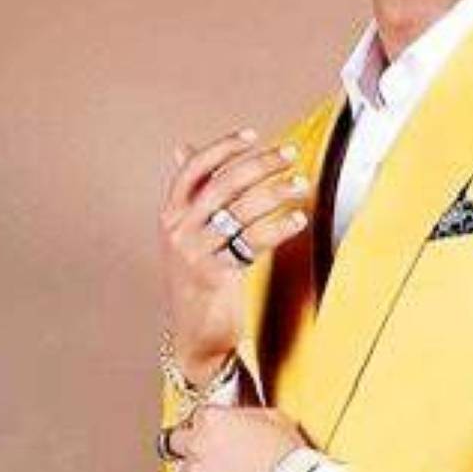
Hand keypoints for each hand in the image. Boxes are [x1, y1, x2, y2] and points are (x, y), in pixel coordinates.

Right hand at [158, 127, 311, 384]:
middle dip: (260, 164)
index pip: (193, 169)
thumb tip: (182, 148)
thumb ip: (192, 194)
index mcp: (171, 215)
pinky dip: (279, 227)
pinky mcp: (214, 275)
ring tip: (301, 185)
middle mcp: (177, 230)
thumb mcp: (188, 233)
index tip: (253, 136)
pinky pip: (253, 242)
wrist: (196, 335)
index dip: (222, 147)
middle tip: (290, 154)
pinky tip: (298, 219)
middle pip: (223, 184)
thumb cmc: (199, 277)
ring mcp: (193, 252)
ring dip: (277, 192)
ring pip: (241, 210)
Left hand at [169, 405, 309, 471]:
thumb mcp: (274, 419)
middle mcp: (196, 446)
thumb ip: (247, 415)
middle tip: (212, 452)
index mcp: (213, 419)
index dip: (211, 423)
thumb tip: (242, 419)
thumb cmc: (286, 456)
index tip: (219, 430)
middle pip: (178, 441)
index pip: (197, 415)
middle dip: (192, 445)